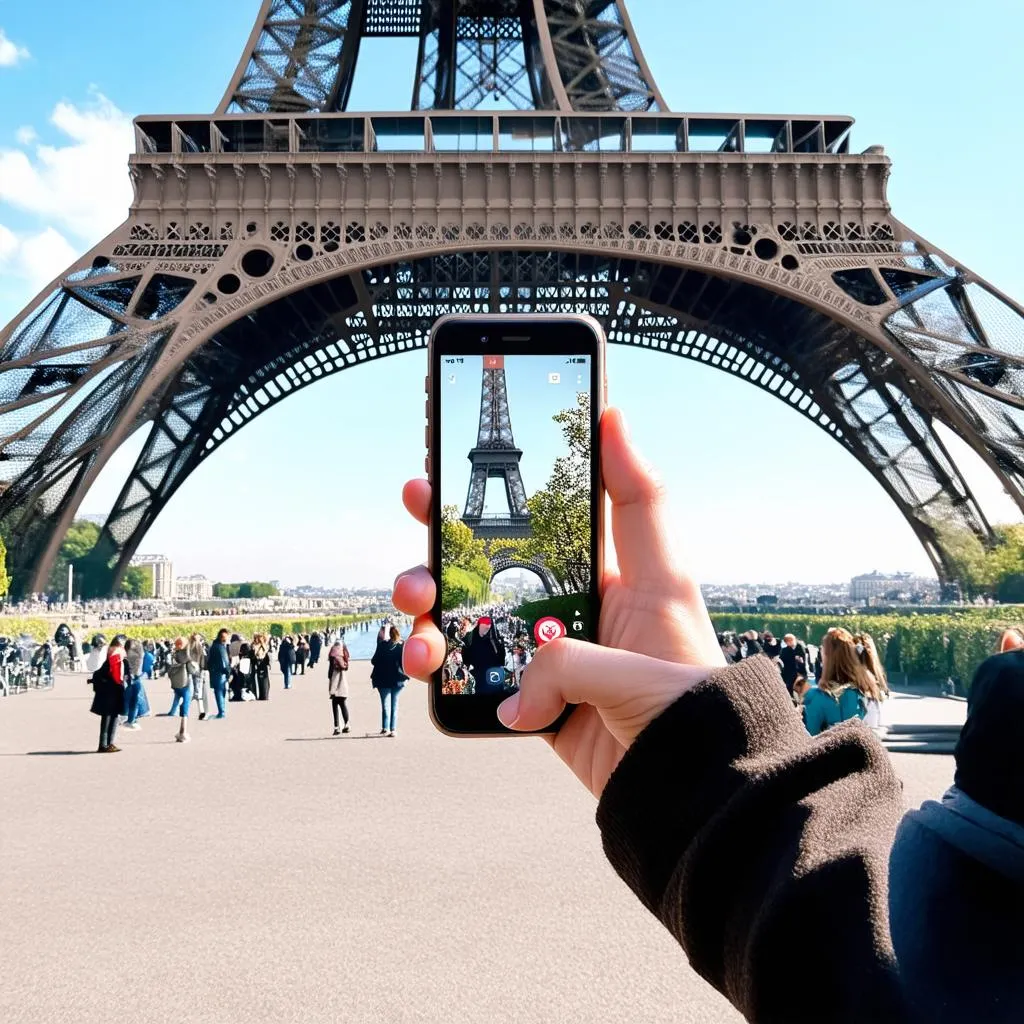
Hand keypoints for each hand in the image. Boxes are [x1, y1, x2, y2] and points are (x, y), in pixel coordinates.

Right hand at [393, 407, 724, 798]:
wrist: (693, 787)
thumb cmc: (696, 696)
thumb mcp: (660, 615)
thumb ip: (582, 624)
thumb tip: (522, 678)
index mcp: (613, 570)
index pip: (563, 504)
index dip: (528, 470)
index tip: (490, 439)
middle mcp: (576, 605)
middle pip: (502, 551)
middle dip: (454, 524)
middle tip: (417, 498)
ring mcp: (550, 652)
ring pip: (474, 609)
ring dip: (431, 600)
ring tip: (415, 604)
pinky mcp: (533, 700)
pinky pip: (472, 673)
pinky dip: (442, 670)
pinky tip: (433, 668)